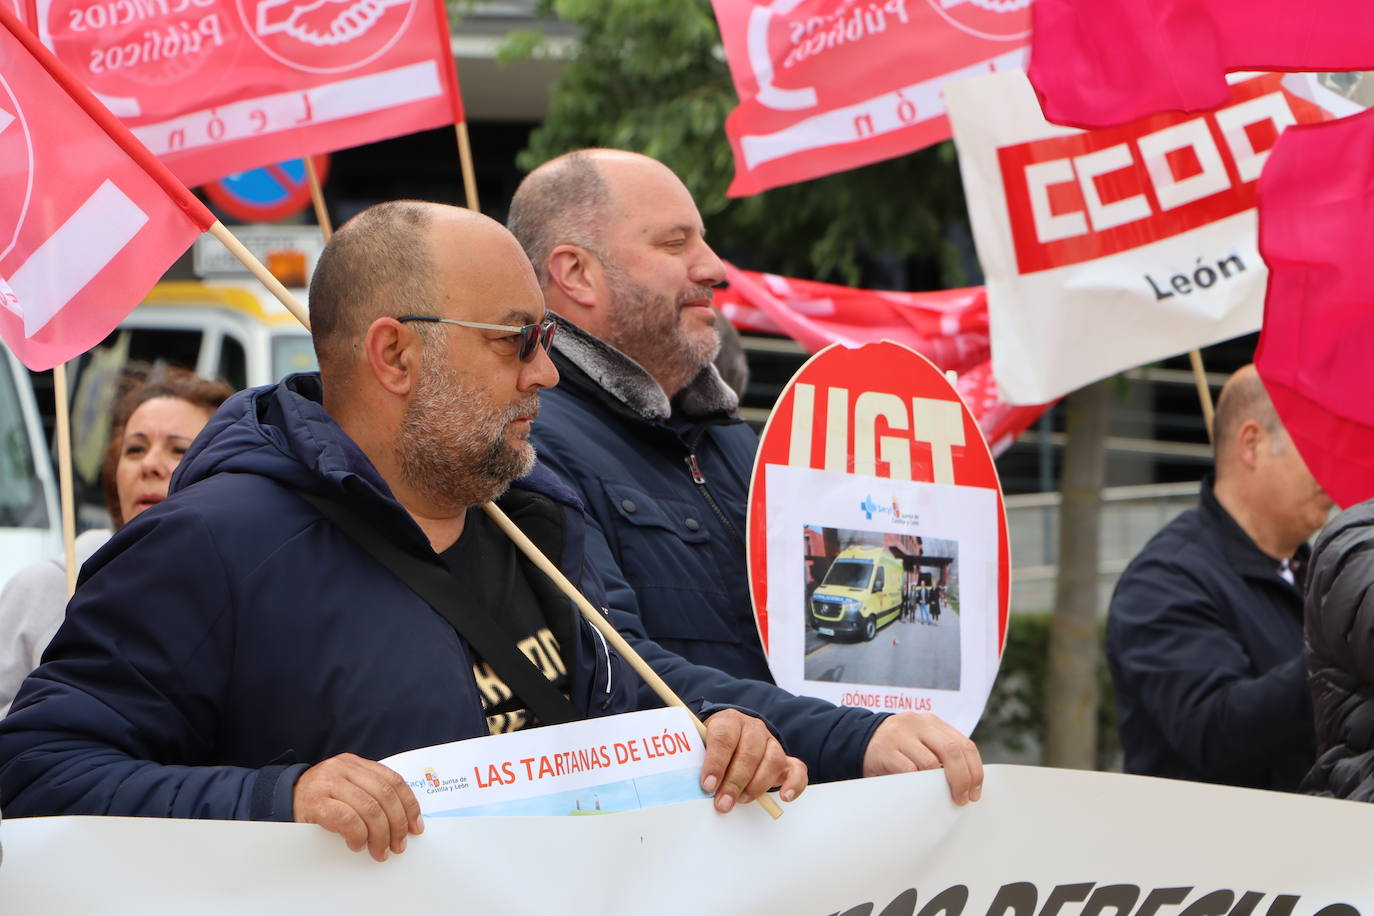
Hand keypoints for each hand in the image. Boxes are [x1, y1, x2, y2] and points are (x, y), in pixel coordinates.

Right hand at [292, 753, 423, 860]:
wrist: (281, 799)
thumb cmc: (319, 798)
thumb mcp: (346, 788)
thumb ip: (370, 795)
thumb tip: (402, 822)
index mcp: (356, 764)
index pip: (393, 781)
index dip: (409, 805)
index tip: (415, 826)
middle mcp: (344, 768)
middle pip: (384, 794)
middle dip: (397, 823)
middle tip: (398, 845)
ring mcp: (329, 783)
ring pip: (369, 808)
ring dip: (379, 834)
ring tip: (380, 851)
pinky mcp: (315, 801)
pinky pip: (346, 818)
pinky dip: (357, 834)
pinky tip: (357, 844)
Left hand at [699, 708, 807, 812]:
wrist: (730, 737)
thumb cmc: (712, 747)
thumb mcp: (700, 747)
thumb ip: (698, 760)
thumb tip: (693, 785)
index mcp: (729, 721)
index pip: (724, 737)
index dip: (716, 763)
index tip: (708, 785)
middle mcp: (753, 728)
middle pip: (749, 752)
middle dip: (735, 781)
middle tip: (723, 802)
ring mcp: (772, 742)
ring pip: (772, 760)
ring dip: (757, 785)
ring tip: (742, 800)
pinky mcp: (785, 759)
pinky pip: (797, 769)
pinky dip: (793, 784)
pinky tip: (784, 797)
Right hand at [862, 712, 982, 804]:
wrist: (856, 739)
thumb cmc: (897, 747)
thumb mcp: (921, 741)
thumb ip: (942, 752)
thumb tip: (969, 782)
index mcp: (932, 722)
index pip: (964, 744)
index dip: (974, 771)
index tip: (974, 792)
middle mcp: (918, 723)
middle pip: (952, 751)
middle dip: (962, 779)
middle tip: (962, 799)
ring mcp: (900, 735)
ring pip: (930, 763)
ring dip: (939, 785)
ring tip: (940, 797)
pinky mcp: (885, 750)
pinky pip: (908, 771)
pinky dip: (917, 785)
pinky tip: (919, 792)